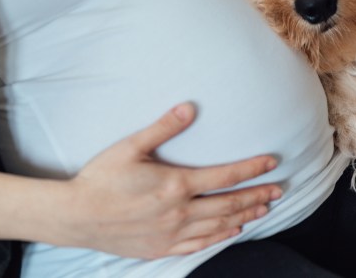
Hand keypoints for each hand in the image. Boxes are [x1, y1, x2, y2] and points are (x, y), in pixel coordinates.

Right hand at [58, 102, 282, 258]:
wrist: (77, 216)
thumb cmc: (101, 178)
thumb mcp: (131, 146)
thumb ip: (163, 127)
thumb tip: (189, 108)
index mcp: (175, 184)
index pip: (224, 176)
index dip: (251, 169)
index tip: (272, 162)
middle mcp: (179, 212)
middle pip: (228, 204)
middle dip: (257, 196)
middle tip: (279, 191)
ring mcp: (171, 234)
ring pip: (218, 226)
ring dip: (244, 217)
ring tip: (263, 210)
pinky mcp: (161, 248)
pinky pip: (199, 245)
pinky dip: (219, 238)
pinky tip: (231, 231)